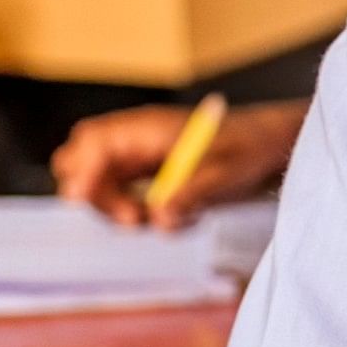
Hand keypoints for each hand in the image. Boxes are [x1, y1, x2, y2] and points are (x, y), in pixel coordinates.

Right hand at [49, 99, 303, 226]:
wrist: (267, 143)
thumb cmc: (248, 148)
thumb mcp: (226, 173)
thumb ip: (191, 194)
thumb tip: (160, 218)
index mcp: (146, 128)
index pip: (93, 145)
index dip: (84, 173)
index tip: (83, 202)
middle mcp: (132, 138)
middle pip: (79, 162)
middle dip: (97, 195)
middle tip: (137, 218)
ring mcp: (136, 154)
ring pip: (96, 182)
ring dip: (118, 208)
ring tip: (164, 217)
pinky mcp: (145, 171)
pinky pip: (122, 194)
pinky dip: (138, 211)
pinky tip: (175, 215)